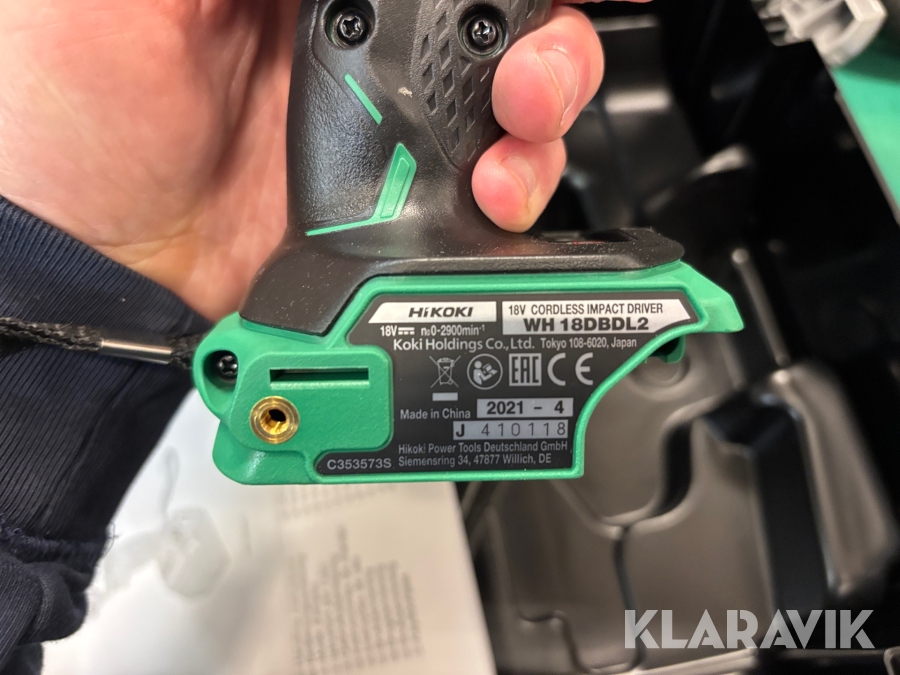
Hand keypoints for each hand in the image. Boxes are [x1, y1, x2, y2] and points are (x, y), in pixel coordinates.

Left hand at [0, 0, 645, 319]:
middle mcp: (355, 40)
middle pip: (494, 15)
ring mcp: (388, 123)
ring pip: (516, 88)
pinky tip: (494, 191)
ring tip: (521, 121)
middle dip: (543, 36)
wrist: (101, 275)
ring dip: (551, 98)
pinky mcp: (403, 197)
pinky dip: (525, 181)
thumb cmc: (74, 126)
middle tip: (527, 68)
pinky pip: (498, 179)